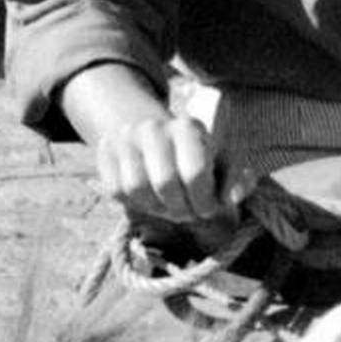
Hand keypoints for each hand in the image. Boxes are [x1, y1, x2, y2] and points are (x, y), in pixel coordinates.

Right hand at [94, 110, 242, 231]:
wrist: (153, 134)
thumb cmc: (197, 155)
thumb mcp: (223, 161)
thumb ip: (236, 180)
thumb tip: (230, 198)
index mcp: (187, 127)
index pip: (195, 173)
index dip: (204, 201)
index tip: (209, 209)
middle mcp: (153, 128)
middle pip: (165, 184)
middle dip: (181, 208)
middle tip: (188, 213)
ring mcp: (124, 138)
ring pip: (136, 190)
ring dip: (157, 208)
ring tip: (169, 206)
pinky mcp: (104, 152)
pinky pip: (116, 191)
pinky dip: (135, 203)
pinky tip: (150, 199)